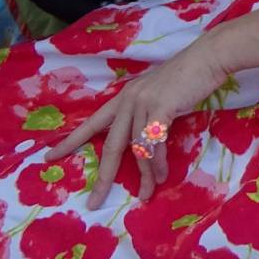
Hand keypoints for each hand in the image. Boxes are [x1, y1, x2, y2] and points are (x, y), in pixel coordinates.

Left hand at [48, 36, 233, 206]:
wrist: (209, 58)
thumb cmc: (187, 77)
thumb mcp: (158, 95)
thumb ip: (146, 115)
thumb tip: (143, 142)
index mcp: (123, 97)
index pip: (92, 122)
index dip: (71, 141)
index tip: (50, 157)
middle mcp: (128, 100)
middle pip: (110, 145)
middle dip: (103, 176)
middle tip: (95, 201)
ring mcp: (143, 102)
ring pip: (137, 149)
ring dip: (143, 174)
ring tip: (147, 193)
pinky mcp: (160, 107)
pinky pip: (154, 144)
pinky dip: (157, 162)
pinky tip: (161, 173)